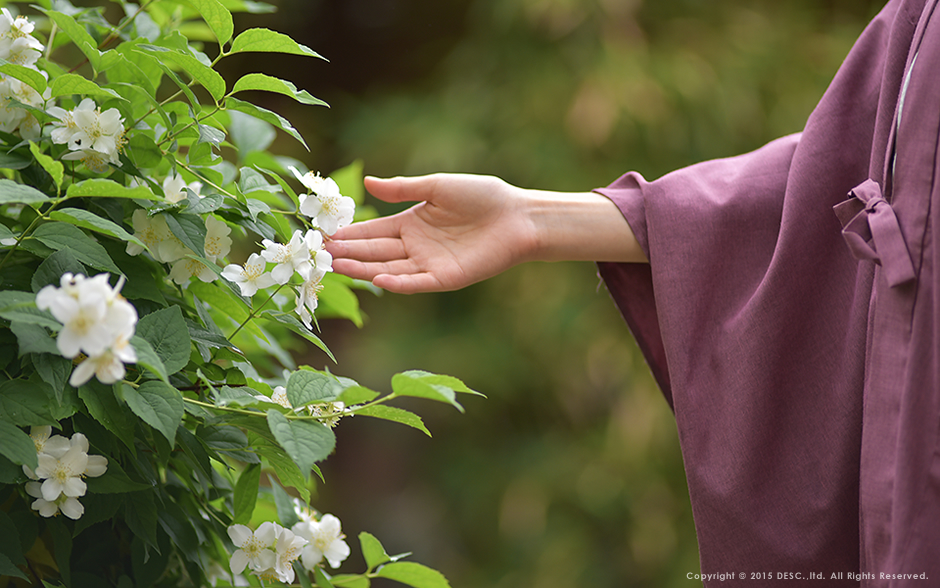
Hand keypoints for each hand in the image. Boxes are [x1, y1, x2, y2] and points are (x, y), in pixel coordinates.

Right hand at [326, 174, 537, 293]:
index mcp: (410, 223)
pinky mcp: (445, 278)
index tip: (323, 235)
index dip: (349, 233)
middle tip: (320, 253)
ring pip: (389, 268)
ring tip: (337, 266)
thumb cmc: (482, 196)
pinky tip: (377, 279)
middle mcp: (415, 246)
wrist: (517, 216)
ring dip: (364, 269)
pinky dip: (397, 282)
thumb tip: (368, 181)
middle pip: (375, 251)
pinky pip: (416, 282)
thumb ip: (402, 188)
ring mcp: (428, 264)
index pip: (372, 230)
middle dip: (348, 252)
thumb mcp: (437, 186)